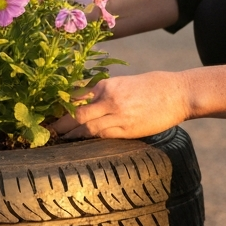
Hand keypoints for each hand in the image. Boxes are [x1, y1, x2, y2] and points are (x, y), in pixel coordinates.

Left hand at [50, 71, 190, 139]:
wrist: (179, 93)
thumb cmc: (154, 85)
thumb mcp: (126, 82)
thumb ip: (106, 92)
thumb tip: (87, 100)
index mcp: (107, 84)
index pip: (76, 95)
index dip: (61, 106)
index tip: (49, 113)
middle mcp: (109, 99)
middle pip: (76, 114)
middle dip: (60, 124)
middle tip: (46, 131)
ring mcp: (118, 115)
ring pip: (86, 127)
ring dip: (70, 135)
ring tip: (57, 140)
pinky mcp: (128, 130)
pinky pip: (102, 136)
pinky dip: (87, 140)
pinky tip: (78, 143)